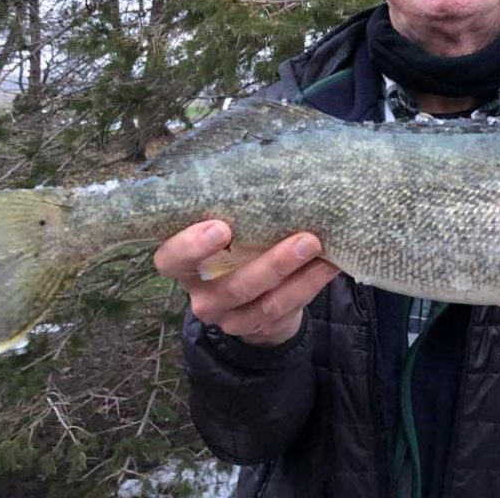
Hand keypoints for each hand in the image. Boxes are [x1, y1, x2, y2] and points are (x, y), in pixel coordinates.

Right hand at [154, 221, 339, 346]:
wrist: (250, 292)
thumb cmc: (236, 244)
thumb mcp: (228, 230)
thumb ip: (236, 212)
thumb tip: (275, 171)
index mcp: (183, 262)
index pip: (171, 258)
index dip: (191, 245)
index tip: (221, 227)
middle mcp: (200, 293)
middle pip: (229, 285)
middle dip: (272, 264)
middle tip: (305, 239)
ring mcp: (227, 315)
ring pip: (263, 301)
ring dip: (298, 274)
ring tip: (321, 248)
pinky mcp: (255, 327)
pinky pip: (283, 309)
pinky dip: (309, 285)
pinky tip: (328, 265)